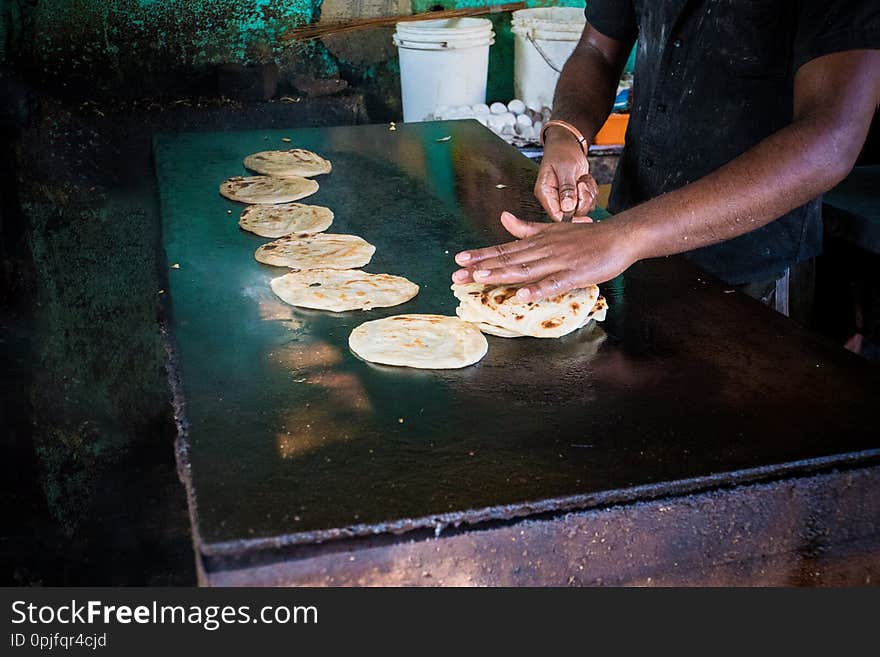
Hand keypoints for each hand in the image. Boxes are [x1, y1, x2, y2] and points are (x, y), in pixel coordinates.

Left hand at [453, 211, 639, 300]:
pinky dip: (538, 289)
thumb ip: (526, 228)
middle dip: (482, 268)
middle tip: (457, 276)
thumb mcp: (552, 229)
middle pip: (508, 260)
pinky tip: (523, 295)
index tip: (459, 260)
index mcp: (537, 242)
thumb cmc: (586, 236)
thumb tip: (503, 218)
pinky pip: (553, 283)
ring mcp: (558, 261)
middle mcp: (543, 250)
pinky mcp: (574, 274)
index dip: (481, 255)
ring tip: (480, 278)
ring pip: (526, 269)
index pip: (504, 249)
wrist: (619, 236)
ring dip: (502, 274)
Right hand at [535, 128, 598, 221]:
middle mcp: (554, 199)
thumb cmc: (562, 152)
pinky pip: (589, 202)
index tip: (580, 202)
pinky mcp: (576, 197)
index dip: (570, 214)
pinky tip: (584, 180)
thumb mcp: (565, 167)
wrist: (568, 144)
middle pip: (572, 214)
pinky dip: (592, 191)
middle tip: (581, 183)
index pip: (556, 215)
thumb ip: (566, 188)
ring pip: (583, 209)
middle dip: (582, 199)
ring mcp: (566, 199)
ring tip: (582, 179)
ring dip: (588, 194)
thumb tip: (567, 208)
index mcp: (545, 193)